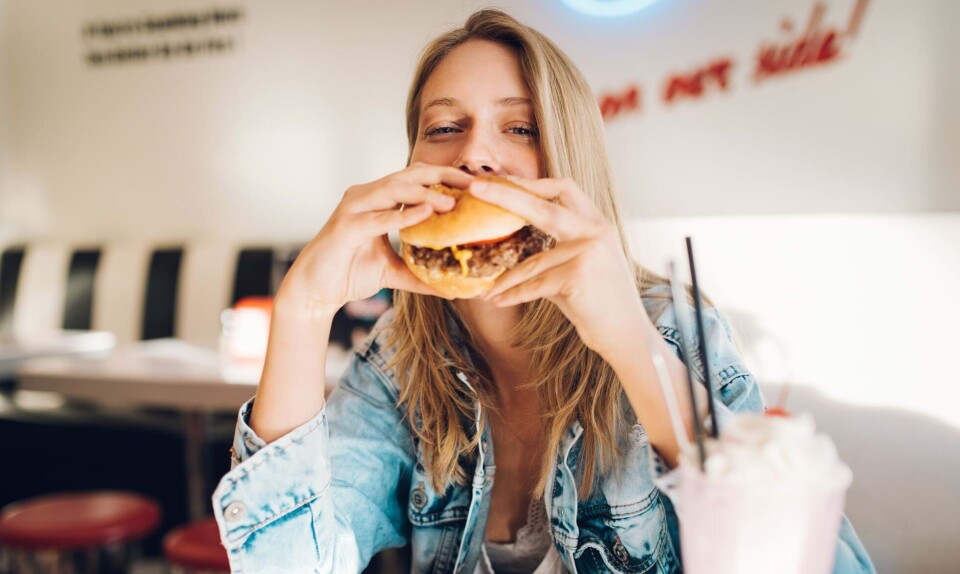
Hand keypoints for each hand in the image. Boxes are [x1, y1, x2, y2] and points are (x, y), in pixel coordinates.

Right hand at [279, 163, 473, 313]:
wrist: (315, 291)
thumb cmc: (350, 273)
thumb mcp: (393, 273)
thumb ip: (420, 275)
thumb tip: (453, 290)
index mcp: (379, 200)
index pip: (417, 179)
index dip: (446, 178)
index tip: (475, 185)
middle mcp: (366, 196)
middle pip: (409, 175)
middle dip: (443, 176)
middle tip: (473, 184)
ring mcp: (354, 208)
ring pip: (394, 190)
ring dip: (425, 193)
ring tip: (452, 202)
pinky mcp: (345, 226)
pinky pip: (378, 217)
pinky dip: (402, 215)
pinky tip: (425, 215)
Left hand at [470, 176, 648, 357]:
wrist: (628, 336)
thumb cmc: (600, 305)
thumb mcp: (581, 267)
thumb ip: (554, 251)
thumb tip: (513, 246)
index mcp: (597, 224)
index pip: (564, 189)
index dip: (532, 183)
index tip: (503, 181)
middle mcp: (595, 232)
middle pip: (542, 206)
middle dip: (505, 194)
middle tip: (474, 188)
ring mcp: (588, 252)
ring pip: (532, 262)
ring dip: (505, 279)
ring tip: (486, 290)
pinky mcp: (578, 275)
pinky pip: (534, 285)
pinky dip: (514, 295)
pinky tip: (497, 301)